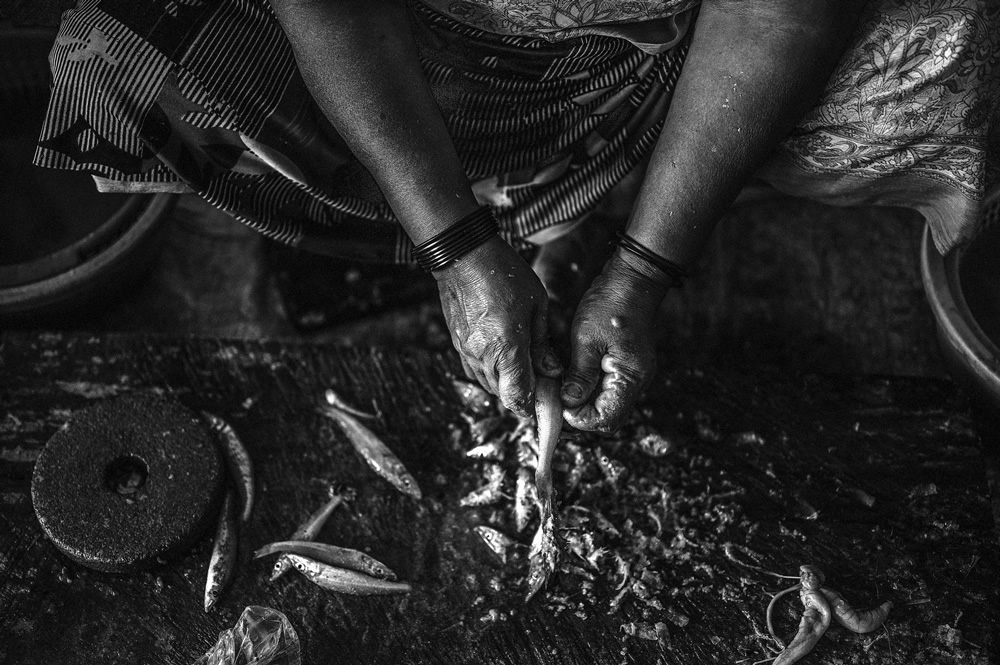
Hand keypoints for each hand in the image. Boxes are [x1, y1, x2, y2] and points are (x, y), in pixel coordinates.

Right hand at [435, 236, 561, 416]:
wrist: (463, 255)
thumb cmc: (505, 274)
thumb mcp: (537, 305)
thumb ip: (542, 343)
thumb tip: (551, 370)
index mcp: (506, 348)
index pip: (518, 397)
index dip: (532, 407)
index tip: (546, 402)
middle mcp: (483, 356)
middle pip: (503, 396)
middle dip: (522, 396)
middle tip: (540, 382)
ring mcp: (467, 352)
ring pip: (488, 385)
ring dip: (506, 384)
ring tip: (523, 367)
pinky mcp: (458, 344)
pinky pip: (475, 370)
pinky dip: (491, 371)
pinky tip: (502, 356)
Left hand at [561, 251, 669, 431]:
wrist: (631, 280)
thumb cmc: (611, 305)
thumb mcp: (587, 339)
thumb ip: (580, 375)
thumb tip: (569, 403)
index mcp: (630, 377)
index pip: (606, 419)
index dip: (580, 418)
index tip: (559, 406)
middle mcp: (635, 382)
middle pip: (608, 418)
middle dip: (581, 415)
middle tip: (556, 402)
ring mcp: (632, 375)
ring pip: (607, 405)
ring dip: (584, 404)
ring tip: (561, 392)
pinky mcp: (625, 366)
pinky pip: (608, 390)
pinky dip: (590, 391)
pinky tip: (572, 380)